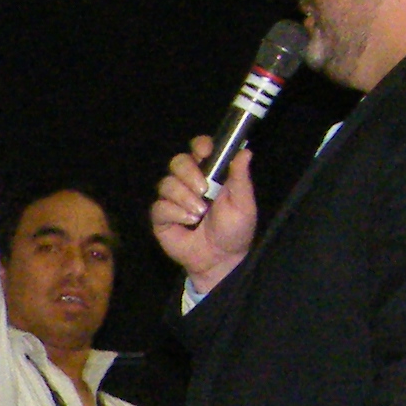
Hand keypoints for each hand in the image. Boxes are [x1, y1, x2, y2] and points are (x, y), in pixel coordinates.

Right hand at [151, 133, 257, 287]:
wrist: (221, 259)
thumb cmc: (235, 230)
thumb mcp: (243, 203)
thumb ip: (240, 178)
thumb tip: (245, 151)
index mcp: (211, 174)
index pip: (199, 149)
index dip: (199, 146)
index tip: (205, 151)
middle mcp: (189, 182)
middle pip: (177, 161)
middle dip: (189, 173)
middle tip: (203, 190)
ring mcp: (173, 199)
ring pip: (166, 183)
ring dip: (184, 198)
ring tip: (199, 214)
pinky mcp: (161, 217)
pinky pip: (159, 206)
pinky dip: (175, 213)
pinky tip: (188, 223)